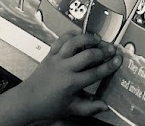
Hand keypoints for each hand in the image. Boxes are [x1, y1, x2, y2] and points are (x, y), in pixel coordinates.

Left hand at [5, 33, 122, 122]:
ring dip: (88, 38)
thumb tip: (105, 106)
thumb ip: (89, 108)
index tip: (118, 60)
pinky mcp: (50, 54)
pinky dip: (72, 34)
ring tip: (98, 39)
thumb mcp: (70, 109)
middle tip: (112, 49)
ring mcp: (56, 59)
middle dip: (103, 50)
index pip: (95, 73)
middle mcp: (64, 69)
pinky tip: (80, 35)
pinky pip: (62, 39)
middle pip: (88, 55)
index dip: (109, 65)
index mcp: (70, 83)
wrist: (26, 101)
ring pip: (75, 42)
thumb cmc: (47, 106)